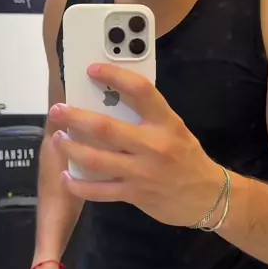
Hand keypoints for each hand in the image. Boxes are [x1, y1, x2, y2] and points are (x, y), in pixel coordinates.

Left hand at [49, 63, 224, 227]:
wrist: (209, 198)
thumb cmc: (188, 158)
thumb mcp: (175, 129)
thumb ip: (147, 117)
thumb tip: (109, 102)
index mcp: (166, 122)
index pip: (140, 91)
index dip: (114, 76)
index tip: (92, 70)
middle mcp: (154, 145)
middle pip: (105, 128)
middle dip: (75, 117)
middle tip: (58, 109)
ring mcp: (142, 172)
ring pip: (95, 159)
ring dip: (71, 148)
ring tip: (58, 139)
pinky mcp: (135, 194)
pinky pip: (98, 191)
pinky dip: (78, 184)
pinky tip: (66, 177)